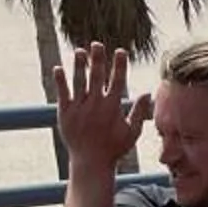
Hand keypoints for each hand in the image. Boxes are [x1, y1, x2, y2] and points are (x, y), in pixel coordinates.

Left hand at [49, 45, 150, 175]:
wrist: (91, 162)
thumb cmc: (114, 148)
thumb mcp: (132, 132)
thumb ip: (139, 111)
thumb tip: (148, 93)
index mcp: (113, 107)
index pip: (117, 81)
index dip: (119, 65)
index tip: (120, 51)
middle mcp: (95, 104)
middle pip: (97, 76)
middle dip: (97, 59)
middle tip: (97, 44)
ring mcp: (79, 107)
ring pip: (79, 81)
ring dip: (79, 65)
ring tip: (79, 51)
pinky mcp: (65, 112)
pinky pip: (62, 93)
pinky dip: (60, 80)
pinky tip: (58, 68)